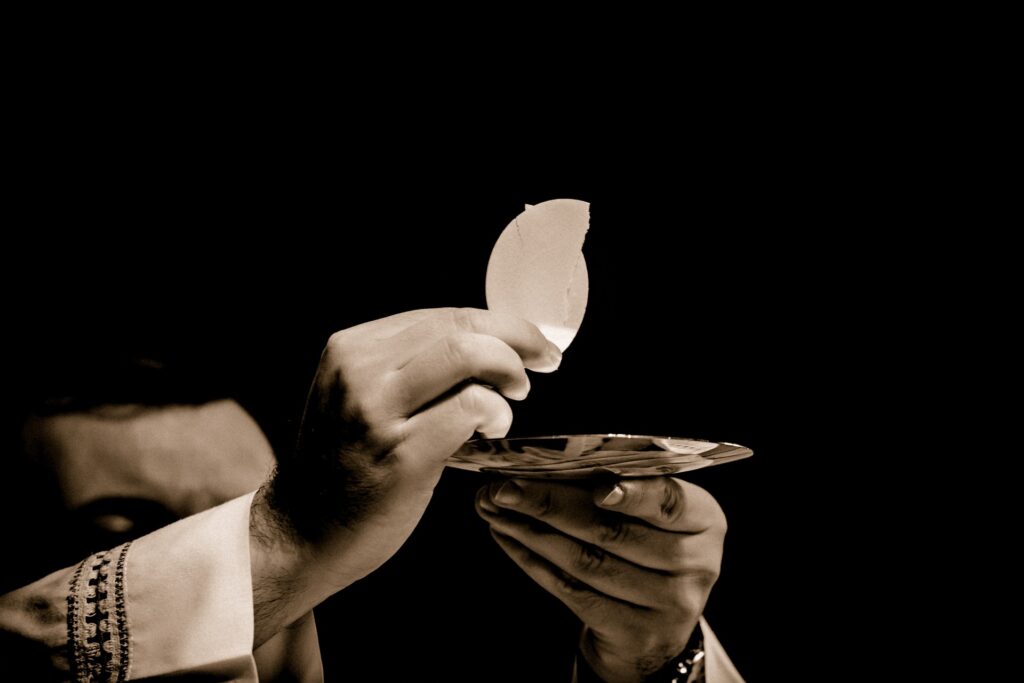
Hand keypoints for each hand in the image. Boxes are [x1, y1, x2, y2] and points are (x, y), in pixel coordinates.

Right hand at [250, 308, 559, 642]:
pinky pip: (470, 407)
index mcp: (351, 349)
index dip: (497, 323)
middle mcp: (359, 371)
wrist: (302, 533)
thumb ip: (407, 366)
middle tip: (544, 359)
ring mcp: (377, 412)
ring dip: (509, 369)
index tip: (529, 340)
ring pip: (466, 355)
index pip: (441, 316)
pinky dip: (497, 411)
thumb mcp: (358, 397)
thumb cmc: (345, 466)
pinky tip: (494, 428)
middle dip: (517, 337)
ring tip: (516, 394)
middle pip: (459, 327)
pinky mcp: (402, 454)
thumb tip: (486, 344)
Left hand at [476, 477, 725, 682]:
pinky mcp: (634, 633)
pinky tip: (509, 539)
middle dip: (550, 504)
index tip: (596, 487)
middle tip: (505, 487)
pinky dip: (535, 562)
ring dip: (532, 531)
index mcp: (705, 521)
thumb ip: (617, 488)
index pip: (669, 503)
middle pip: (613, 532)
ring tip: (495, 509)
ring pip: (587, 562)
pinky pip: (573, 592)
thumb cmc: (648, 550)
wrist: (655, 630)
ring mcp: (667, 605)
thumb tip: (544, 463)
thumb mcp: (653, 517)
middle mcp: (695, 564)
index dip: (633, 495)